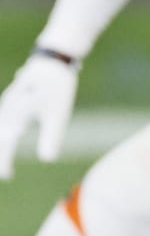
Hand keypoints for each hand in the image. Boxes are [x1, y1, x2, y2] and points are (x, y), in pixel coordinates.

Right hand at [0, 53, 79, 178]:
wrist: (54, 59)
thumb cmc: (56, 86)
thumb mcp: (58, 114)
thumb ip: (51, 136)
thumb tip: (47, 159)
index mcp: (14, 116)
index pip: (5, 143)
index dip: (4, 161)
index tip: (7, 177)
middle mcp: (7, 110)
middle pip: (1, 136)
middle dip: (1, 154)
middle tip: (6, 174)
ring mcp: (10, 103)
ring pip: (1, 126)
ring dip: (2, 142)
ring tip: (4, 157)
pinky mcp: (17, 98)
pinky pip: (6, 117)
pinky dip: (6, 129)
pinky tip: (13, 131)